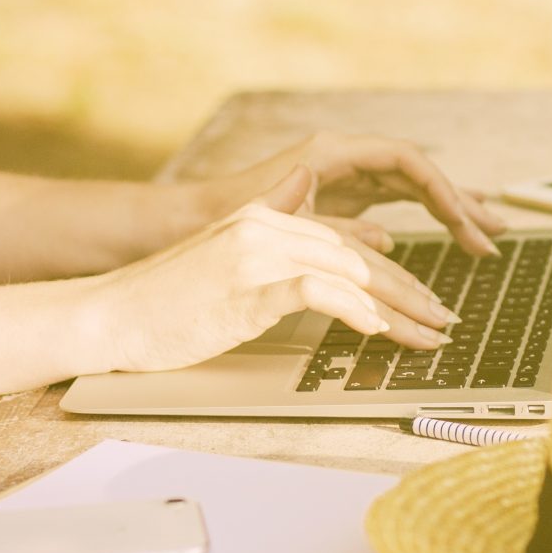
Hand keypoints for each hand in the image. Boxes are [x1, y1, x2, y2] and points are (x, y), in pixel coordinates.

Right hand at [77, 169, 458, 373]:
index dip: (391, 276)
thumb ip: (271, 249)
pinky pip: (320, 291)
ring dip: (398, 308)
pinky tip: (380, 332)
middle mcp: (267, 225)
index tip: (421, 306)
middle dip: (409, 292)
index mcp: (264, 219)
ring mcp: (258, 251)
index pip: (346, 246)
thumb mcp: (224, 268)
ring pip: (351, 272)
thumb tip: (311, 230)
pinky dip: (357, 311)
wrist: (109, 316)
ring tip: (429, 334)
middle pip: (359, 257)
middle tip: (442, 321)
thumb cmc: (163, 306)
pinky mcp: (250, 282)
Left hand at [202, 132, 509, 257]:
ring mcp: (346, 177)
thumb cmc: (229, 217)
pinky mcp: (343, 198)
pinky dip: (427, 219)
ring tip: (489, 232)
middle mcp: (344, 158)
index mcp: (333, 153)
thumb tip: (388, 243)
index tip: (464, 224)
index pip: (407, 163)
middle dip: (461, 204)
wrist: (190, 220)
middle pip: (419, 175)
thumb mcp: (286, 228)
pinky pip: (398, 203)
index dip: (442, 192)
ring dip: (452, 211)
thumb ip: (338, 234)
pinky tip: (451, 233)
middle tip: (497, 232)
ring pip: (414, 190)